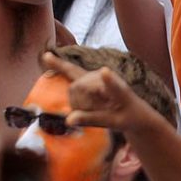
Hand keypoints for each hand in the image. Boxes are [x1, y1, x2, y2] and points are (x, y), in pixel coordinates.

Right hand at [42, 51, 157, 134]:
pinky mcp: (87, 75)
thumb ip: (91, 119)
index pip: (113, 86)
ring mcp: (95, 74)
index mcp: (119, 91)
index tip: (105, 71)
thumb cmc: (126, 117)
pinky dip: (58, 65)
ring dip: (76, 102)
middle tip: (92, 115)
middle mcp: (105, 77)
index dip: (108, 79)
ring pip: (73, 89)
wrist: (134, 110)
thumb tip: (68, 120)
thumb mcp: (112, 123)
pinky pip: (70, 70)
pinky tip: (46, 56)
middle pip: (79, 90)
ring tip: (91, 108)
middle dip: (79, 105)